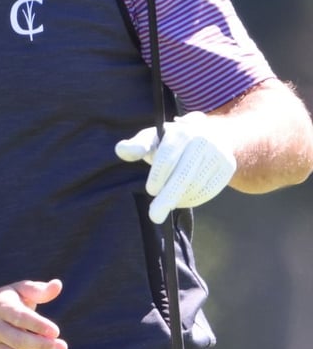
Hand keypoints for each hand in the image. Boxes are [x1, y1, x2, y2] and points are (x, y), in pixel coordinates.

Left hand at [115, 111, 236, 223]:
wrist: (209, 134)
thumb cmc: (171, 141)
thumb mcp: (152, 139)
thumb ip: (136, 146)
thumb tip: (121, 150)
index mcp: (180, 132)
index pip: (168, 158)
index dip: (158, 176)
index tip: (150, 190)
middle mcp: (201, 141)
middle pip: (183, 175)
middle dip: (167, 197)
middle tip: (155, 216)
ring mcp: (217, 153)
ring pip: (197, 185)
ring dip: (180, 199)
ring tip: (167, 204)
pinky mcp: (227, 166)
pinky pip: (210, 190)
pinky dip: (194, 199)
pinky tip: (182, 200)